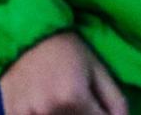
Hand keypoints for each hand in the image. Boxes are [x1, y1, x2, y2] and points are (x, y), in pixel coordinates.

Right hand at [0, 32, 127, 114]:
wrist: (24, 34)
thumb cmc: (66, 49)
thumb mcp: (98, 70)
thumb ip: (116, 103)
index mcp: (73, 99)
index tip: (96, 105)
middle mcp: (48, 111)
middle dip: (84, 114)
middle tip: (78, 100)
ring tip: (61, 99)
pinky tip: (44, 105)